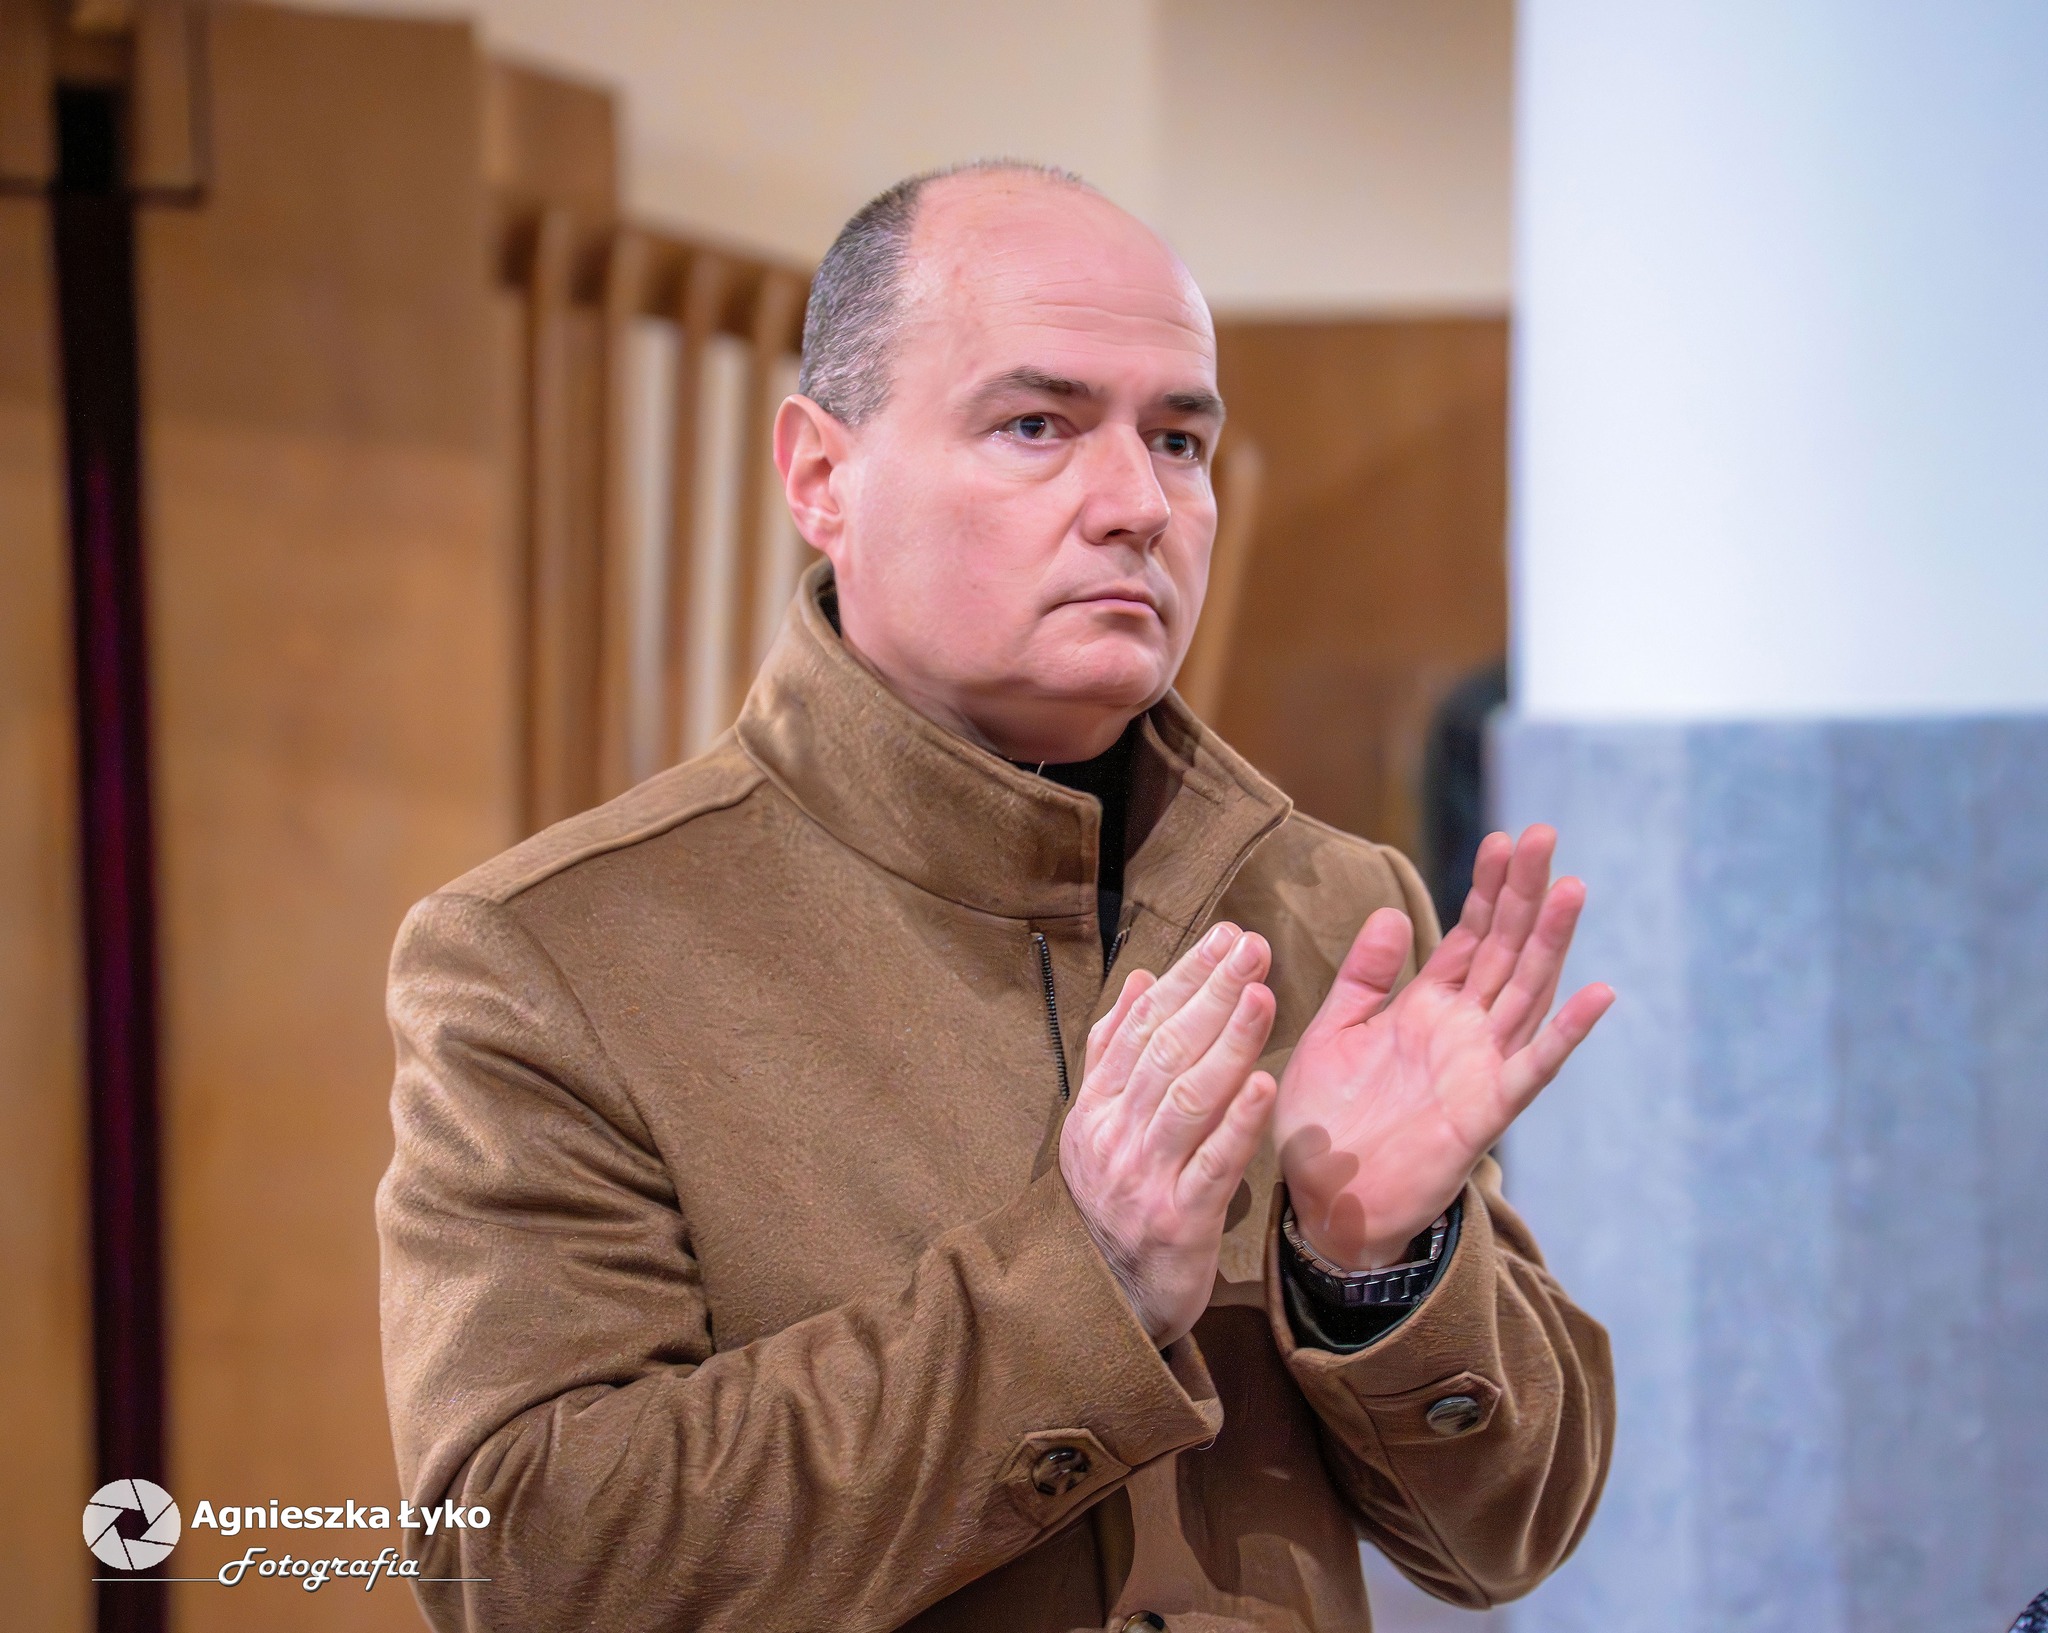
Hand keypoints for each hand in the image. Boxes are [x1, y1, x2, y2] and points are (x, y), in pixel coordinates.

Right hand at [1060, 923, 1278, 1345]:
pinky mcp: (1180, 1221)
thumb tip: (1139, 979)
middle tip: (1253, 948)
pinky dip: (1238, 1124)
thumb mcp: (1099, 1128)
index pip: (1141, 1027)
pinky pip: (1211, 1165)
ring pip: (1188, 1098)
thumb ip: (1115, 1053)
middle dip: (1212, 994)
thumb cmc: (1114, 1204)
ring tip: (1261, 996)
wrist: (1105, 1302)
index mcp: (1097, 1108)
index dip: (1186, 978)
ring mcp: (1146, 1178)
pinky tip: (1266, 1086)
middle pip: (1166, 1051)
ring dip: (1228, 1044)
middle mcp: (1116, 1136)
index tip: (1226, 938)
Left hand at [1275, 825, 1614, 1269]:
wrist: (1324, 1205)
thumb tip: (1395, 915)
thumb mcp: (1333, 1034)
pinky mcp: (1486, 1112)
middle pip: (1505, 950)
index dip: (1487, 889)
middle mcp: (1462, 1030)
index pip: (1468, 936)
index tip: (1504, 839)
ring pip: (1526, 992)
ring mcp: (1480, 1068)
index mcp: (1425, 1008)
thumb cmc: (1325, 1123)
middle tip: (1544, 834)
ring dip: (1550, 942)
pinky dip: (1566, 1033)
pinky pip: (1533, 1067)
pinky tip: (1599, 993)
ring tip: (1571, 887)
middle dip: (1523, 894)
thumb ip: (1363, 979)